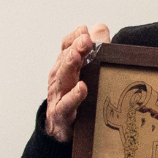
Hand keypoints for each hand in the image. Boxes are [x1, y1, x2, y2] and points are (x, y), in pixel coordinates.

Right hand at [45, 23, 109, 142]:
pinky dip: (73, 96)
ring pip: (62, 79)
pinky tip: (82, 88)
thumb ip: (94, 51)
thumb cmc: (74, 98)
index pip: (66, 48)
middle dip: (74, 48)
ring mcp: (58, 96)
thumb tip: (100, 28)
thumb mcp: (84, 73)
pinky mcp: (61, 115)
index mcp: (64, 66)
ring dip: (70, 66)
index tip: (84, 31)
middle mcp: (59, 79)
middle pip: (65, 61)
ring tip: (78, 56)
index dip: (74, 39)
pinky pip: (66, 105)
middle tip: (85, 39)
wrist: (60, 129)